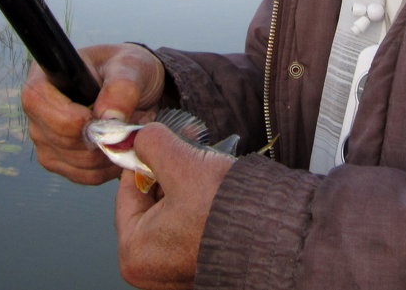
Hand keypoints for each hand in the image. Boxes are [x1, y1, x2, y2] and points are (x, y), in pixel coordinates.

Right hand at [21, 43, 165, 184]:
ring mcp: (46, 140)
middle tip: (134, 118)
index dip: (69, 117)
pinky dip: (112, 166)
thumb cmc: (127, 68)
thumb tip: (108, 119)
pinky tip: (124, 145)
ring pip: (76, 162)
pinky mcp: (61, 162)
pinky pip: (86, 175)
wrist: (136, 86)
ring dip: (112, 151)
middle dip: (102, 136)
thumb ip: (122, 88)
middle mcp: (37, 112)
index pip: (37, 102)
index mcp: (44, 78)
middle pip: (60, 139)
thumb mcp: (131, 66)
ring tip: (132, 127)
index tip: (101, 117)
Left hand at [115, 123, 235, 288]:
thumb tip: (140, 136)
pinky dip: (200, 203)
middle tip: (187, 145)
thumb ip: (153, 143)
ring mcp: (176, 270)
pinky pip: (190, 225)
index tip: (156, 138)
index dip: (143, 157)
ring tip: (207, 165)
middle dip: (169, 168)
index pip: (127, 190)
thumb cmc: (227, 209)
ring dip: (187, 183)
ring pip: (173, 210)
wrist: (277, 234)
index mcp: (134, 251)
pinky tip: (217, 186)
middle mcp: (151, 268)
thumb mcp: (183, 163)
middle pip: (151, 201)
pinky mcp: (200, 264)